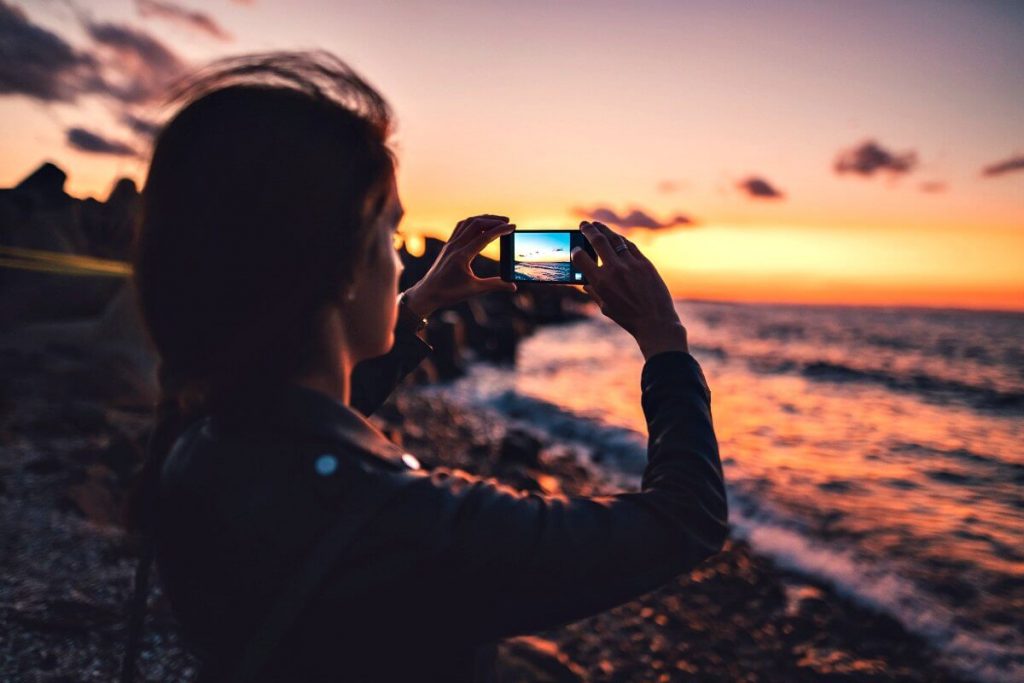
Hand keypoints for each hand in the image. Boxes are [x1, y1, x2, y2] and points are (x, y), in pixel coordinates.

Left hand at [402, 214, 516, 316]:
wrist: (427, 293)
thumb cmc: (449, 293)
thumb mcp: (474, 290)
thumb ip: (495, 285)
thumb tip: (513, 286)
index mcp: (462, 256)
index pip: (484, 237)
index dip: (500, 230)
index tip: (513, 227)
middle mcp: (455, 246)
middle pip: (476, 224)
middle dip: (493, 220)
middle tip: (508, 222)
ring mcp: (450, 244)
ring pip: (467, 223)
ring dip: (483, 219)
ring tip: (497, 221)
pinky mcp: (448, 246)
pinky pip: (460, 227)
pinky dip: (473, 223)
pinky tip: (480, 227)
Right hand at [570, 220, 688, 360]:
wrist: (655, 322)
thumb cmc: (628, 318)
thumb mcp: (605, 307)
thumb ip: (593, 293)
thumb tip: (584, 283)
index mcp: (600, 283)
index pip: (581, 258)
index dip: (575, 251)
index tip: (575, 249)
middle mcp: (615, 270)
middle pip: (598, 241)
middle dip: (588, 230)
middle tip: (583, 224)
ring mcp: (631, 265)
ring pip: (615, 239)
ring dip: (604, 230)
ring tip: (597, 225)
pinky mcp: (645, 264)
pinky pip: (630, 246)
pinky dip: (621, 240)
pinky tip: (616, 237)